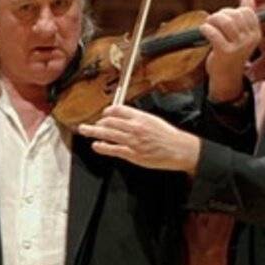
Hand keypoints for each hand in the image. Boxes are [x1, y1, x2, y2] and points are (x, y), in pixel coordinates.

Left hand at [78, 105, 201, 173]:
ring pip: (107, 134)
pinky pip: (113, 149)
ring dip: (92, 131)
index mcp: (140, 117)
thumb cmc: (169, 137)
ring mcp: (133, 141)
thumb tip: (123, 117)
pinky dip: (102, 147)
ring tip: (84, 130)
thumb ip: (138, 118)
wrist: (180, 150)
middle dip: (97, 123)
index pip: (117, 110)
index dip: (107, 112)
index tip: (103, 114)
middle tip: (88, 125)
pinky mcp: (133, 154)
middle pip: (109, 121)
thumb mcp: (153, 120)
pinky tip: (96, 145)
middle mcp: (135, 127)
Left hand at [200, 0, 259, 102]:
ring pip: (225, 22)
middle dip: (221, 14)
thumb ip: (246, 16)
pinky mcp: (225, 52)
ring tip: (208, 23)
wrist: (226, 77)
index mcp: (255, 33)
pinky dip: (206, 28)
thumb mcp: (242, 35)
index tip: (225, 16)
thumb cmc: (232, 53)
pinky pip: (214, 33)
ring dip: (213, 19)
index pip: (247, 12)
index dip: (233, 10)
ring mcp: (238, 46)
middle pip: (235, 15)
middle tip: (213, 20)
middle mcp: (249, 40)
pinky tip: (203, 30)